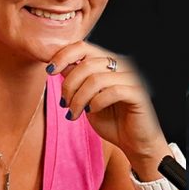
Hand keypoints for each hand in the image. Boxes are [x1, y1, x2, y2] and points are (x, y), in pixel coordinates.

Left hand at [47, 41, 166, 165]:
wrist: (134, 142)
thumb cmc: (112, 121)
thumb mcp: (86, 100)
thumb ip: (77, 82)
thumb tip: (58, 66)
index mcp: (109, 63)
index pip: (83, 47)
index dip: (63, 56)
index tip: (50, 71)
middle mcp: (122, 65)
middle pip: (87, 64)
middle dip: (69, 85)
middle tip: (65, 104)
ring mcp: (132, 78)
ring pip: (96, 79)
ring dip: (79, 99)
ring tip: (74, 114)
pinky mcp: (139, 93)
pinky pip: (113, 91)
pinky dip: (97, 102)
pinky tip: (91, 111)